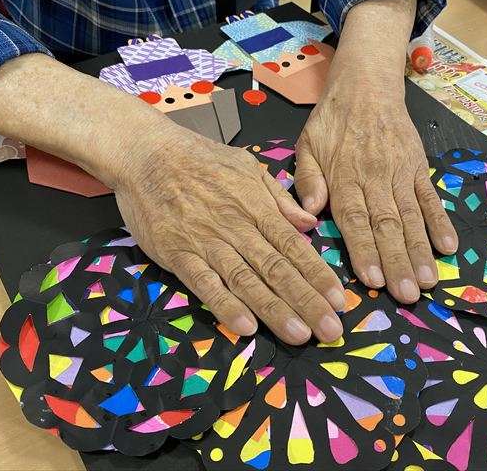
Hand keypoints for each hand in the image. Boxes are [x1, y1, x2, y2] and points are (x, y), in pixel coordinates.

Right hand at [115, 131, 345, 344]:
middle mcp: (236, 227)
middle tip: (330, 330)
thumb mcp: (247, 166)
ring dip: (274, 309)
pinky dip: (224, 305)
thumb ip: (279, 198)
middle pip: (277, 269)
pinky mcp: (177, 253)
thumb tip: (310, 223)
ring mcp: (206, 242)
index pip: (294, 246)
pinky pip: (204, 283)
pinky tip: (245, 326)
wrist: (146, 152)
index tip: (339, 300)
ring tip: (299, 334)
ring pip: (246, 280)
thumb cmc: (200, 158)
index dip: (318, 275)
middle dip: (306, 301)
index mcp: (256, 207)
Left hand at [294, 0, 457, 303]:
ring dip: (420, 250)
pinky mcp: (418, 167)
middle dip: (397, 261)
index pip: (354, 219)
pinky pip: (430, 197)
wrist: (366, 84)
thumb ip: (308, 180)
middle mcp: (374, 178)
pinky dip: (440, 222)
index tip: (373, 280)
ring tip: (429, 282)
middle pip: (387, 224)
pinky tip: (449, 248)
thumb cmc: (331, 121)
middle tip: (408, 295)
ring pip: (411, 216)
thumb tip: (307, 214)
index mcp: (344, 177)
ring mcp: (400, 173)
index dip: (364, 250)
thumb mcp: (307, 145)